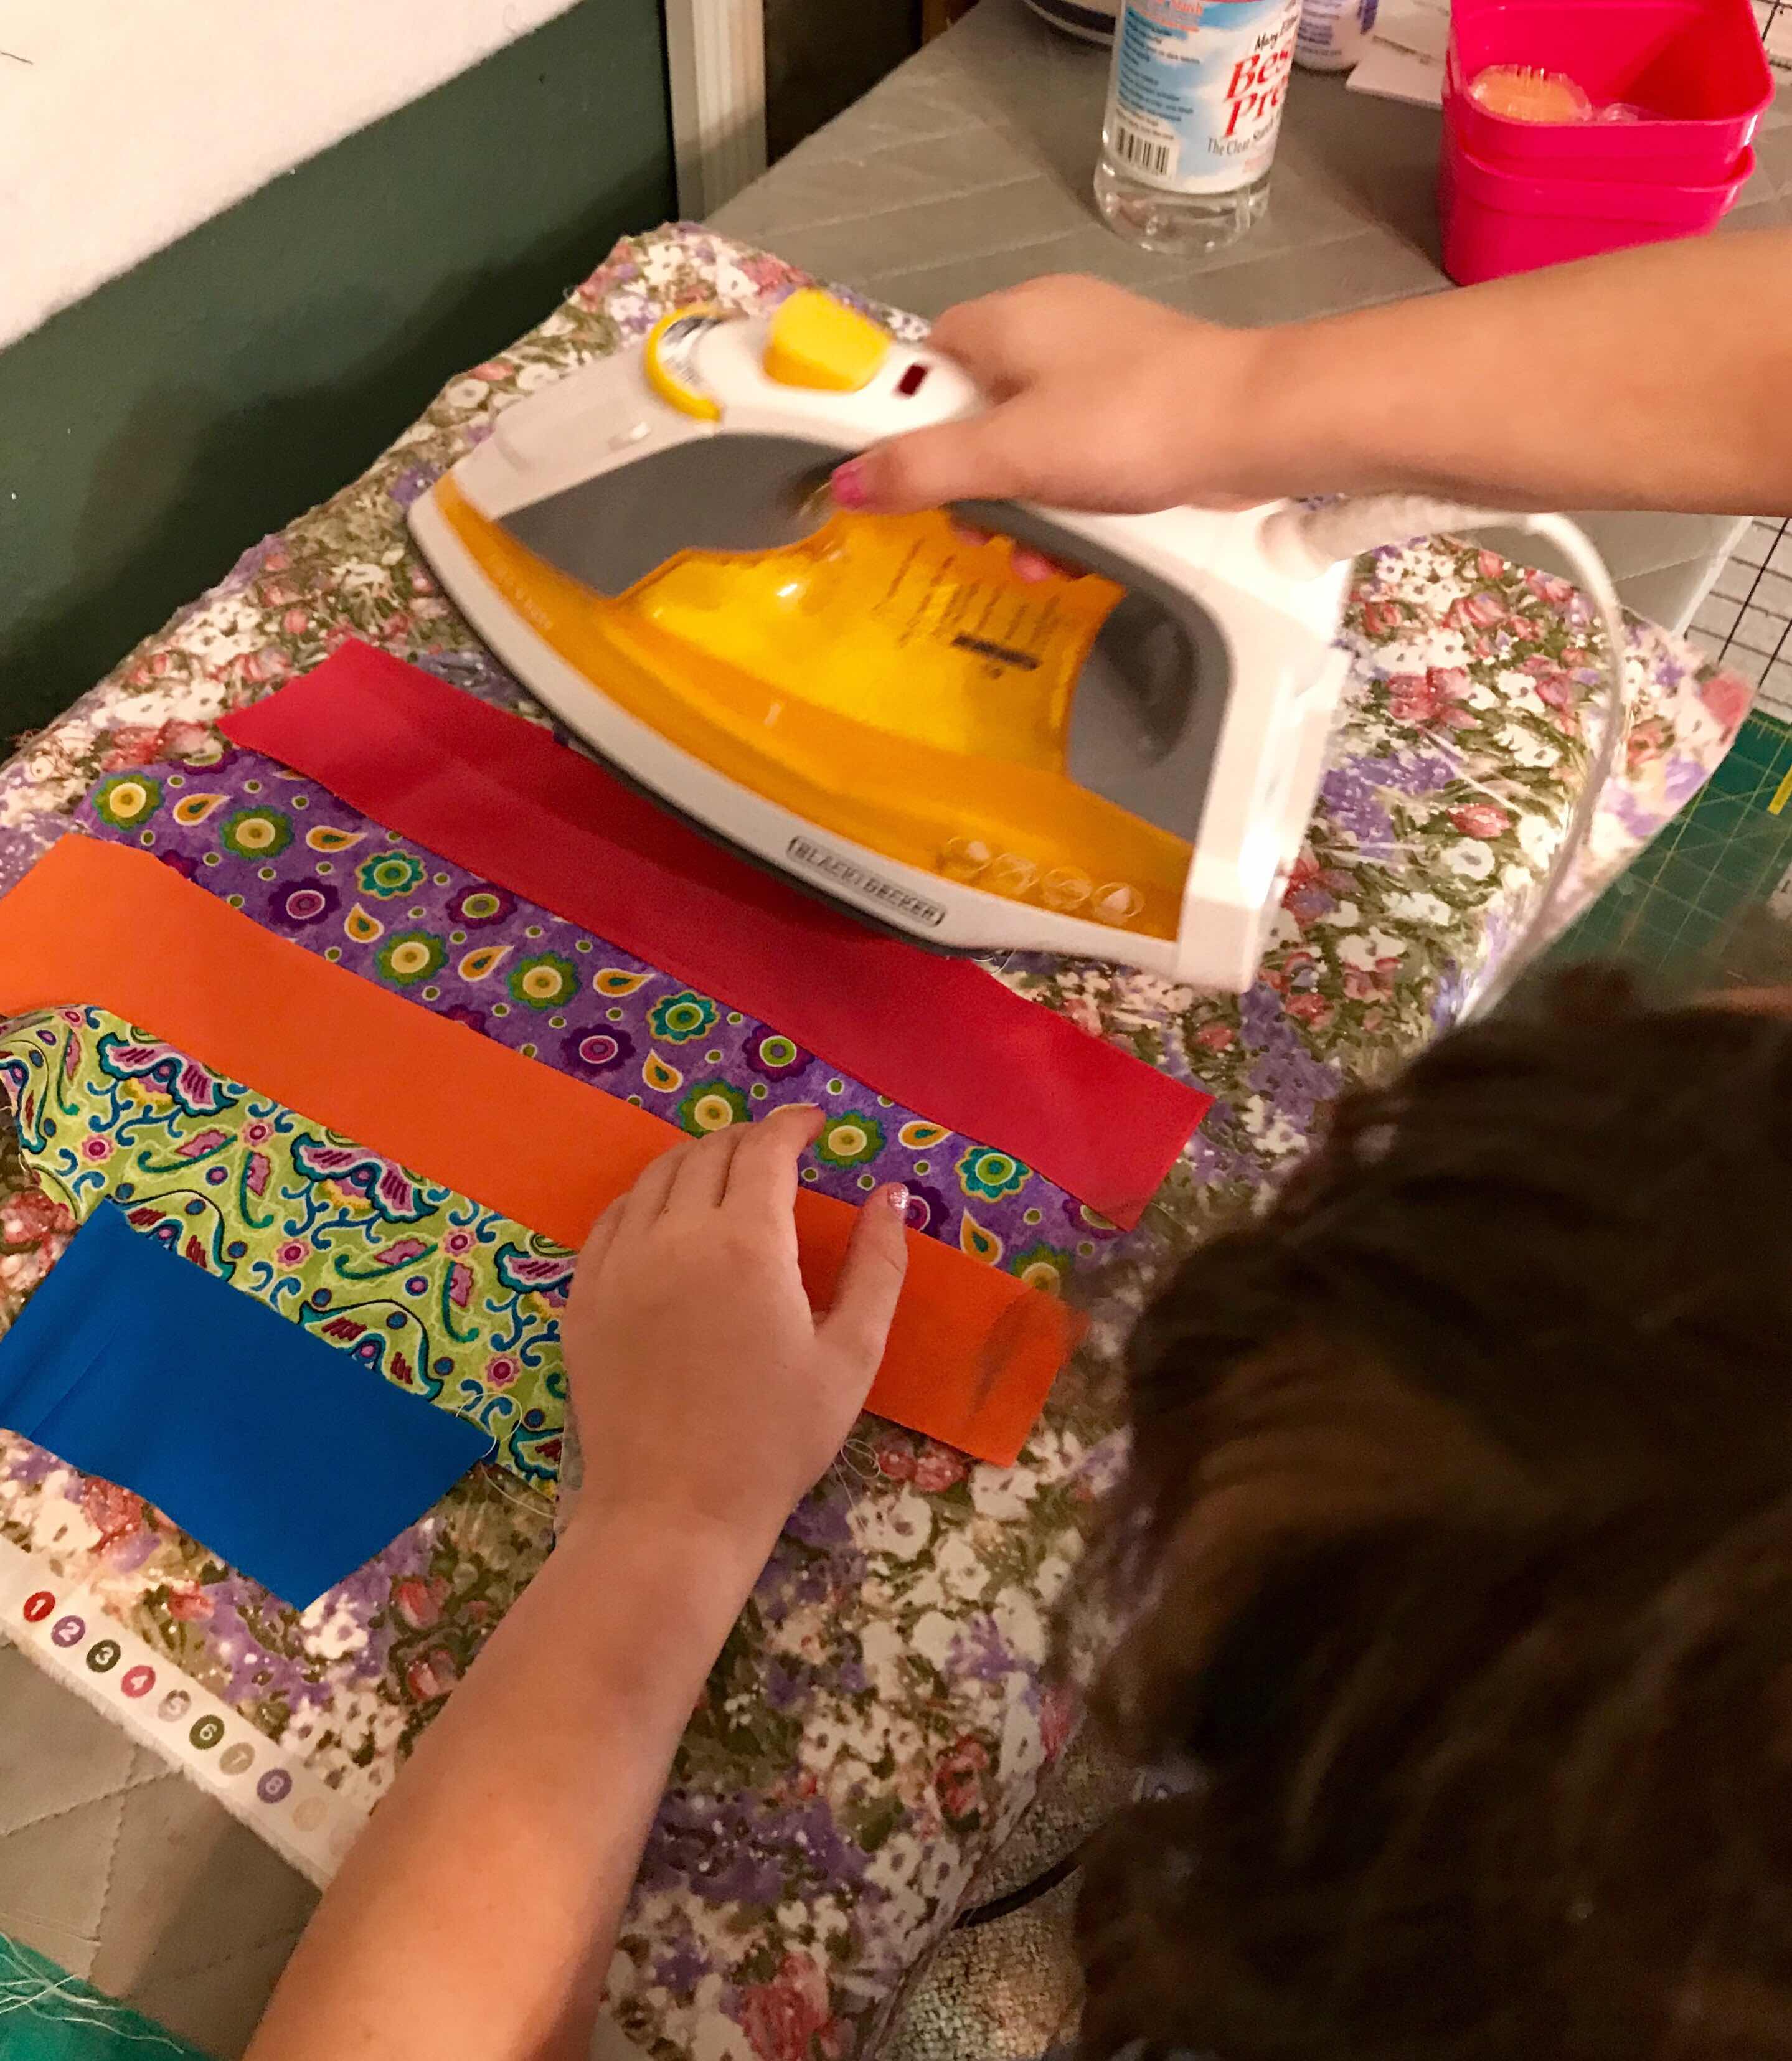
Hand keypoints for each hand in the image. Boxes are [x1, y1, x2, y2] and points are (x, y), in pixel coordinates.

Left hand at [560, 1105, 909, 1564]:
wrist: (673, 1512)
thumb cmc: (775, 1441)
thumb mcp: (851, 1357)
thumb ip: (877, 1267)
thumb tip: (890, 1195)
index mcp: (746, 1244)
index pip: (766, 1149)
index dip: (793, 1125)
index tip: (815, 1125)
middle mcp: (674, 1236)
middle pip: (709, 1152)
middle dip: (750, 1139)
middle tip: (779, 1153)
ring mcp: (618, 1264)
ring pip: (655, 1177)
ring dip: (697, 1160)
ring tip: (727, 1175)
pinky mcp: (583, 1297)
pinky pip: (611, 1219)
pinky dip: (646, 1199)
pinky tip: (666, 1217)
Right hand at [831, 276, 1270, 517]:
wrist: (1256, 426)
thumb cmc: (1125, 425)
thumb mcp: (1010, 455)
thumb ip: (923, 469)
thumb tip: (845, 481)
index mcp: (1007, 319)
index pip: (922, 361)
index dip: (904, 421)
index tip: (907, 478)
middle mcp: (1051, 327)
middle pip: (974, 413)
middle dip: (973, 486)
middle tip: (982, 533)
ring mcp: (1102, 363)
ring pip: (1030, 443)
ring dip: (1027, 509)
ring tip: (1042, 558)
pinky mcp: (1144, 400)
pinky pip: (1081, 454)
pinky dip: (1075, 502)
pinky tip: (1086, 547)